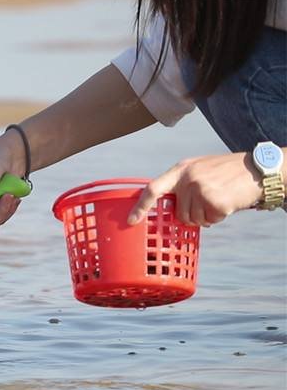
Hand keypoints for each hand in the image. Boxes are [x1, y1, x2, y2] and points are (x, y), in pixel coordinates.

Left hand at [128, 153, 264, 226]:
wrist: (257, 169)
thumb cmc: (226, 172)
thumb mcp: (199, 169)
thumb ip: (182, 184)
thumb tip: (166, 207)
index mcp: (180, 170)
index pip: (153, 188)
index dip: (140, 206)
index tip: (131, 221)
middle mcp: (187, 179)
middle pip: (179, 213)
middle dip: (193, 215)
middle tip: (209, 201)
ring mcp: (200, 189)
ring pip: (193, 220)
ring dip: (206, 216)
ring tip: (219, 199)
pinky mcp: (214, 200)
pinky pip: (209, 221)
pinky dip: (218, 217)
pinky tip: (227, 202)